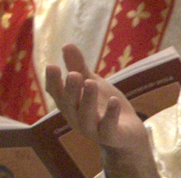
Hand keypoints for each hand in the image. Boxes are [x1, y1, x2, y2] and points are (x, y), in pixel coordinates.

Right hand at [45, 45, 159, 177]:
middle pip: (69, 104)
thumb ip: (78, 66)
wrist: (128, 132)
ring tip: (91, 82)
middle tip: (73, 74)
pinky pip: (108, 128)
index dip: (53, 81)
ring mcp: (92, 129)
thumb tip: (66, 44)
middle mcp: (76, 117)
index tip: (52, 66)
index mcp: (69, 103)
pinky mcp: (110, 137)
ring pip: (85, 116)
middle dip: (70, 89)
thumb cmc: (104, 106)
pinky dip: (111, 115)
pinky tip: (114, 100)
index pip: (56, 93)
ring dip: (87, 99)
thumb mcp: (92, 82)